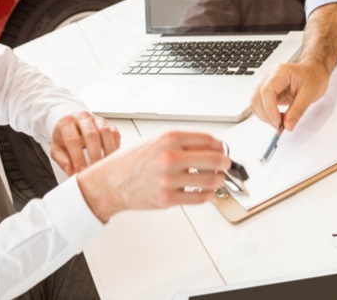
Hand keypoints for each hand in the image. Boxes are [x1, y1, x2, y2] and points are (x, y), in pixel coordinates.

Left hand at [50, 111, 120, 175]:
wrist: (72, 123)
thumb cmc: (64, 136)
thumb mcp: (56, 148)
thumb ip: (63, 160)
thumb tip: (72, 171)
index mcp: (66, 123)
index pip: (73, 140)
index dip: (78, 157)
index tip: (81, 171)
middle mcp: (82, 117)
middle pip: (92, 135)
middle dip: (94, 155)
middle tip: (95, 170)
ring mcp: (96, 119)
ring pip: (106, 132)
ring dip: (107, 150)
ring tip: (105, 165)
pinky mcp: (108, 123)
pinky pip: (115, 133)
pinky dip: (114, 146)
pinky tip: (110, 157)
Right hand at [76, 131, 229, 221]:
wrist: (110, 183)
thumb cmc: (131, 162)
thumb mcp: (155, 141)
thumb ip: (180, 143)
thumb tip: (208, 147)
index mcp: (168, 139)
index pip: (207, 139)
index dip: (220, 145)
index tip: (222, 149)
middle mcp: (170, 157)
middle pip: (214, 159)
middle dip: (225, 162)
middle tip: (226, 164)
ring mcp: (169, 179)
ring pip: (210, 180)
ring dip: (219, 179)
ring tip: (217, 178)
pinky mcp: (168, 198)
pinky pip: (199, 197)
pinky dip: (208, 194)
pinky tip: (207, 191)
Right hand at [250, 60, 329, 131]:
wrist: (314, 71)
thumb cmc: (313, 77)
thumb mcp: (309, 95)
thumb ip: (297, 111)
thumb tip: (288, 125)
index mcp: (280, 73)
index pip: (266, 91)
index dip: (270, 109)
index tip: (278, 122)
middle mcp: (269, 76)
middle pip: (257, 97)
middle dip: (266, 115)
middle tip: (279, 125)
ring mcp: (266, 82)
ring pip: (255, 102)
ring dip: (264, 115)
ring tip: (280, 121)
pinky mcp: (267, 90)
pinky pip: (259, 103)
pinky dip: (265, 113)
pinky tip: (276, 117)